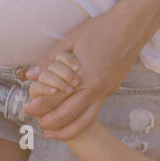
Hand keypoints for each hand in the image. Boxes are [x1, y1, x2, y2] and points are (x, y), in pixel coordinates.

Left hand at [22, 12, 140, 139]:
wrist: (132, 27)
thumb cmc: (101, 29)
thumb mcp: (71, 40)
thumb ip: (50, 60)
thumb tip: (31, 75)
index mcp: (80, 75)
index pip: (53, 100)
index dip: (38, 107)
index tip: (27, 108)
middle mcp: (94, 89)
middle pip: (67, 116)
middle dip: (49, 123)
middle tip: (37, 124)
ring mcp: (105, 91)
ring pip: (84, 122)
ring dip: (66, 131)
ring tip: (53, 133)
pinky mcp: (112, 90)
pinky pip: (94, 112)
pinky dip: (80, 120)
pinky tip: (71, 118)